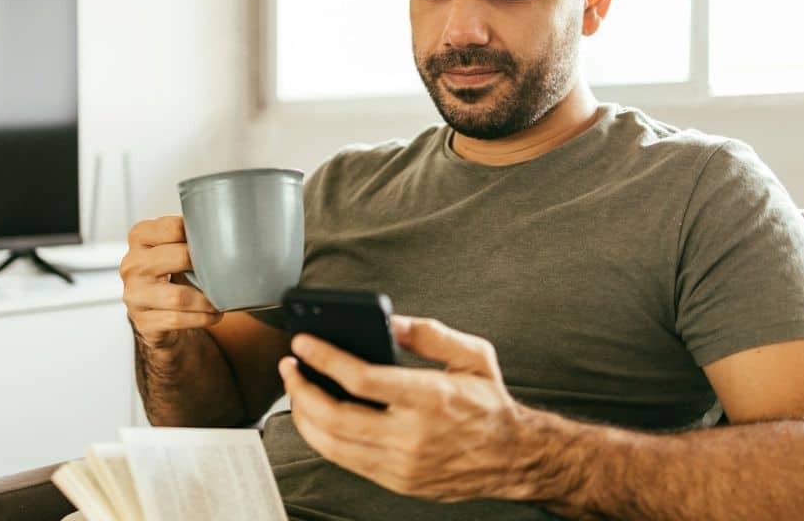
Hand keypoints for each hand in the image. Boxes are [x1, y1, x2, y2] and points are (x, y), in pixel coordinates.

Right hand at [120, 215, 222, 346]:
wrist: (154, 313)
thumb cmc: (168, 273)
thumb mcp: (171, 248)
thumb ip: (188, 236)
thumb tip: (224, 232)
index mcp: (140, 237)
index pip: (173, 227)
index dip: (200, 236)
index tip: (216, 244)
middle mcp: (133, 264)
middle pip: (180, 257)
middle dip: (207, 267)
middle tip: (224, 272)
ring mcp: (135, 294)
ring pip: (179, 297)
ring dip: (207, 300)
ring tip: (220, 299)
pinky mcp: (143, 321)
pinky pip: (178, 320)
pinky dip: (202, 318)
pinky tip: (212, 314)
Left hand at [279, 315, 527, 502]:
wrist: (513, 458)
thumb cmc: (490, 406)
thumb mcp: (472, 355)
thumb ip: (429, 334)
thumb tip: (390, 322)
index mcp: (430, 397)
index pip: (361, 379)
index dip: (324, 358)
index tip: (303, 344)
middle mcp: (412, 435)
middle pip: (335, 416)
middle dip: (302, 389)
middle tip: (290, 367)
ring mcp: (402, 464)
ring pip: (333, 444)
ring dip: (304, 415)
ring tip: (297, 391)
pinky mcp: (397, 482)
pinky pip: (346, 461)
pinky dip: (323, 439)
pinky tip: (317, 418)